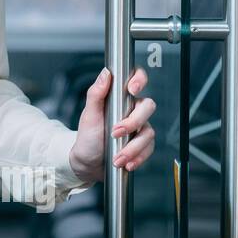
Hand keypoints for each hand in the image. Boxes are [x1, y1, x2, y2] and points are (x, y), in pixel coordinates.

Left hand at [68, 66, 156, 183]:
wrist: (88, 163)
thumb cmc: (87, 137)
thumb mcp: (89, 115)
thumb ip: (96, 93)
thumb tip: (106, 73)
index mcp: (119, 99)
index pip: (136, 80)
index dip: (139, 80)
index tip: (132, 89)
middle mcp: (132, 111)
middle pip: (148, 106)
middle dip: (133, 122)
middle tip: (116, 133)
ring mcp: (139, 128)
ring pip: (149, 132)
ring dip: (132, 147)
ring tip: (117, 157)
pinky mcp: (142, 144)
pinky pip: (149, 149)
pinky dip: (137, 157)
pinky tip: (126, 163)